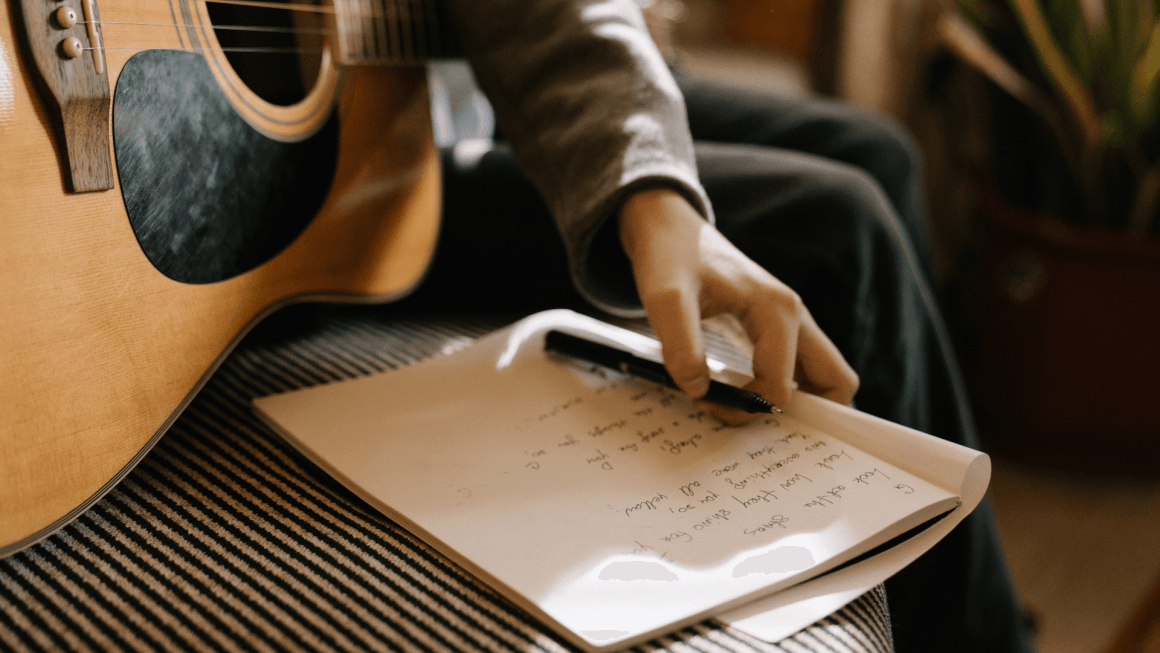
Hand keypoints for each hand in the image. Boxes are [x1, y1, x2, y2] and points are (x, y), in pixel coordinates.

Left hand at [618, 188, 858, 423]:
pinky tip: (743, 394)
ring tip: (743, 408)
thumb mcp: (664, 297)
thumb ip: (680, 344)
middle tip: (749, 420)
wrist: (670, 228)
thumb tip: (700, 390)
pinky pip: (801, 370)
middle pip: (837, 382)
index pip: (781, 386)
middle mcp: (795, 315)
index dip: (744, 407)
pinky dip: (783, 391)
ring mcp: (792, 322)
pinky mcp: (779, 329)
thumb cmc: (670, 257)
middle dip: (800, 415)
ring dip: (794, 405)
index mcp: (777, 309)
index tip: (706, 402)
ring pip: (823, 378)